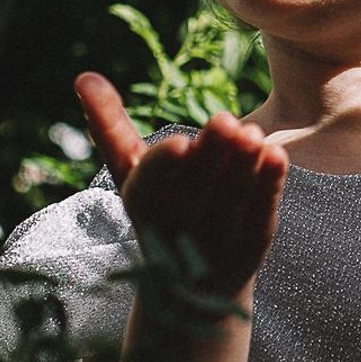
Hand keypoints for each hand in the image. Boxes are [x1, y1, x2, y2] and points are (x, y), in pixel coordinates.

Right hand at [74, 72, 286, 300]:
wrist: (190, 285)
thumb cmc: (158, 208)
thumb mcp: (130, 171)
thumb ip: (110, 125)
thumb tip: (83, 75)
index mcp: (142, 205)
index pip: (150, 185)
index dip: (164, 167)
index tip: (179, 143)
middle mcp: (177, 227)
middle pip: (196, 187)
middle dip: (211, 154)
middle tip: (226, 120)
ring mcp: (216, 240)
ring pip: (231, 198)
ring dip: (243, 165)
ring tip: (253, 134)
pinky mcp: (251, 245)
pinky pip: (261, 212)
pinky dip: (269, 185)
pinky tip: (277, 154)